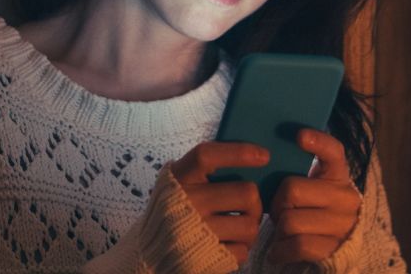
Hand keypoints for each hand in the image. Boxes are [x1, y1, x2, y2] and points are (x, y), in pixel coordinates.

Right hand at [171, 142, 268, 264]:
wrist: (146, 255)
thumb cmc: (172, 212)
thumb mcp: (177, 183)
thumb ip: (202, 171)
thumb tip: (250, 156)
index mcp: (177, 179)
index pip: (207, 155)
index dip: (239, 152)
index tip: (264, 156)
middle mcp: (186, 203)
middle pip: (246, 193)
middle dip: (254, 201)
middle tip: (248, 206)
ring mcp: (196, 233)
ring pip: (250, 225)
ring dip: (250, 226)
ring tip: (238, 226)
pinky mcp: (206, 258)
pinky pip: (242, 251)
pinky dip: (240, 248)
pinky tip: (228, 244)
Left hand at [267, 129, 360, 264]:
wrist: (332, 253)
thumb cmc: (311, 214)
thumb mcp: (311, 190)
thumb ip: (298, 173)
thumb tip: (262, 155)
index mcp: (338, 176)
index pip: (333, 152)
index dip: (317, 142)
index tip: (300, 136)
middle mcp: (346, 198)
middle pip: (292, 189)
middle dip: (278, 203)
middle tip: (280, 212)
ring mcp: (342, 225)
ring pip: (289, 220)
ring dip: (279, 230)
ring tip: (284, 233)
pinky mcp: (333, 250)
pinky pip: (295, 245)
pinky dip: (280, 250)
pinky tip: (279, 251)